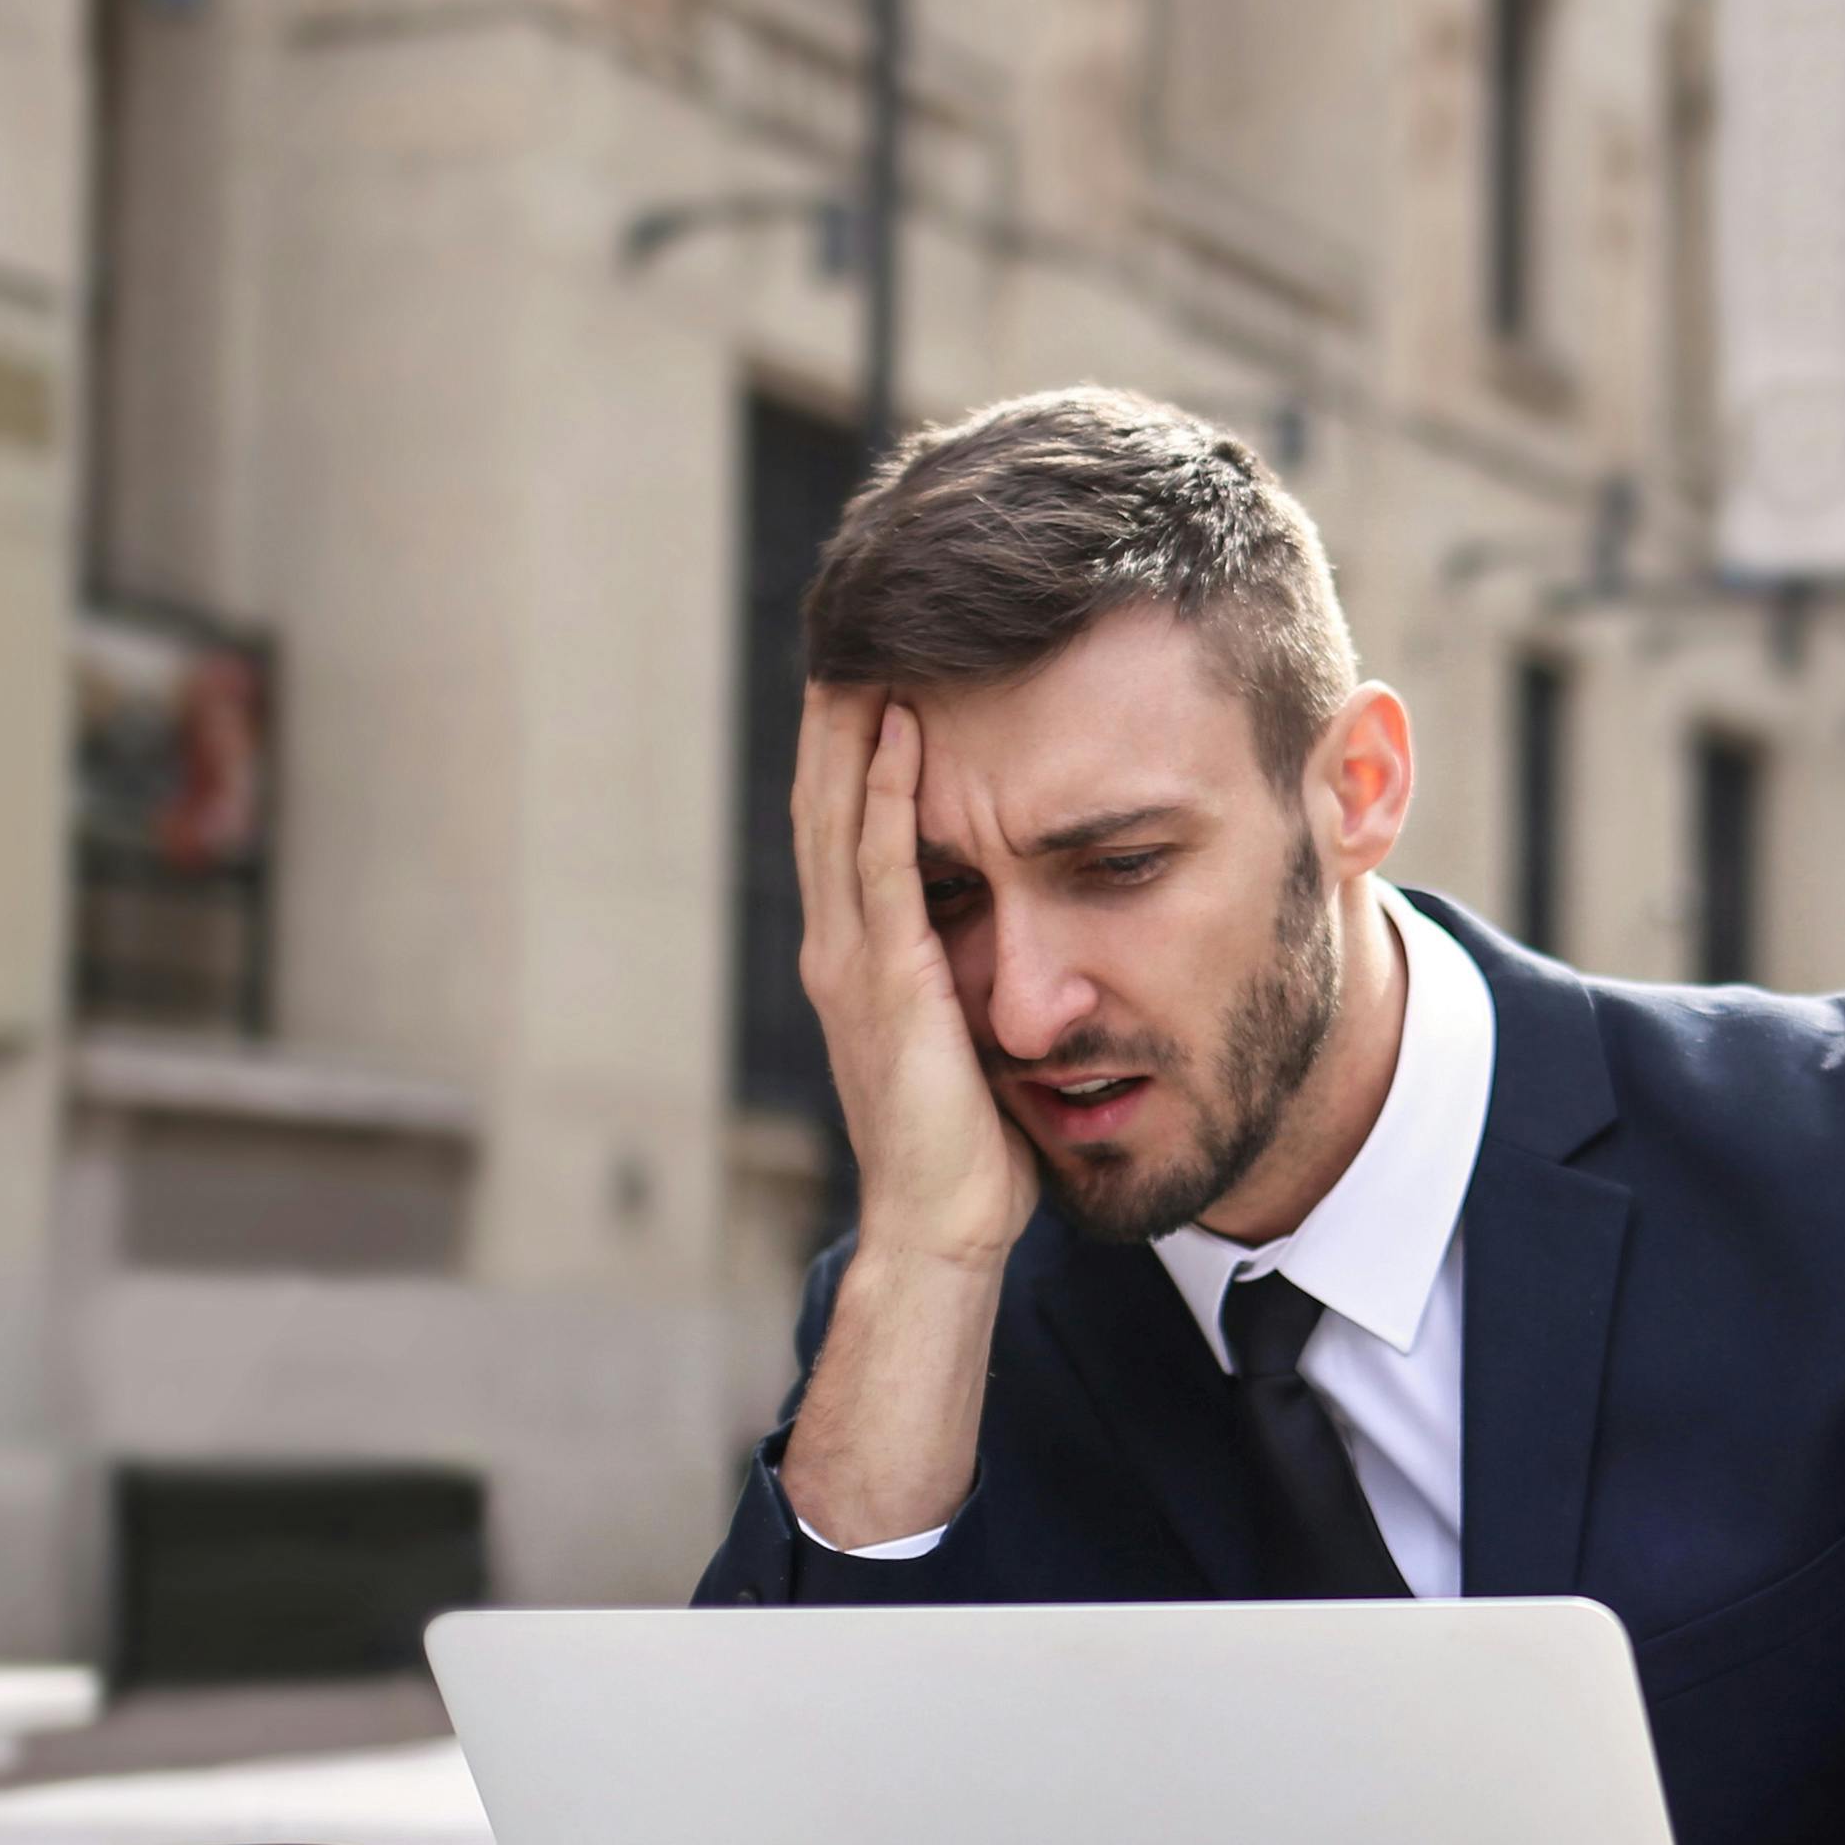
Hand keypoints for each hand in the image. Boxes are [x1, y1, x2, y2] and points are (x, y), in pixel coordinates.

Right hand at [793, 683, 1029, 1272]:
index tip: (878, 656)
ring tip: (869, 638)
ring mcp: (854, 962)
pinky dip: (891, 792)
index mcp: (858, 954)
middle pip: (826, 794)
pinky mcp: (889, 984)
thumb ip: (975, 969)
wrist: (945, 1229)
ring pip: (842, 813)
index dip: (855, 738)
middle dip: (840, 705)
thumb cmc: (972, 1145)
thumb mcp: (970, 1032)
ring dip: (856, 723)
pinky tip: (906, 727)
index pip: (846, 819)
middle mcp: (839, 945)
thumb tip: (1018, 922)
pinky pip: (885, 867)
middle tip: (855, 616)